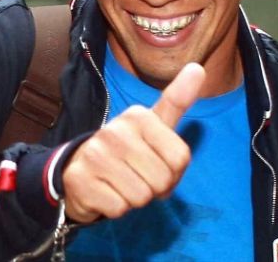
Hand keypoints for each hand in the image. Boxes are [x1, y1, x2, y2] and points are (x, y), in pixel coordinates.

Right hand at [62, 63, 205, 222]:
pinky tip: (105, 192)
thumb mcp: (152, 125)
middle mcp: (115, 131)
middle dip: (154, 188)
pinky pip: (119, 209)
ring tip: (121, 183)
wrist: (78, 169)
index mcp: (137, 116)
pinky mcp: (80, 181)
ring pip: (141, 196)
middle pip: (162, 180)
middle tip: (137, 177)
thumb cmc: (126, 150)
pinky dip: (116, 208)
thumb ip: (177, 100)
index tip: (155, 163)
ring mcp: (95, 155)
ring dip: (135, 198)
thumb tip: (198, 68)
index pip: (181, 158)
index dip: (173, 171)